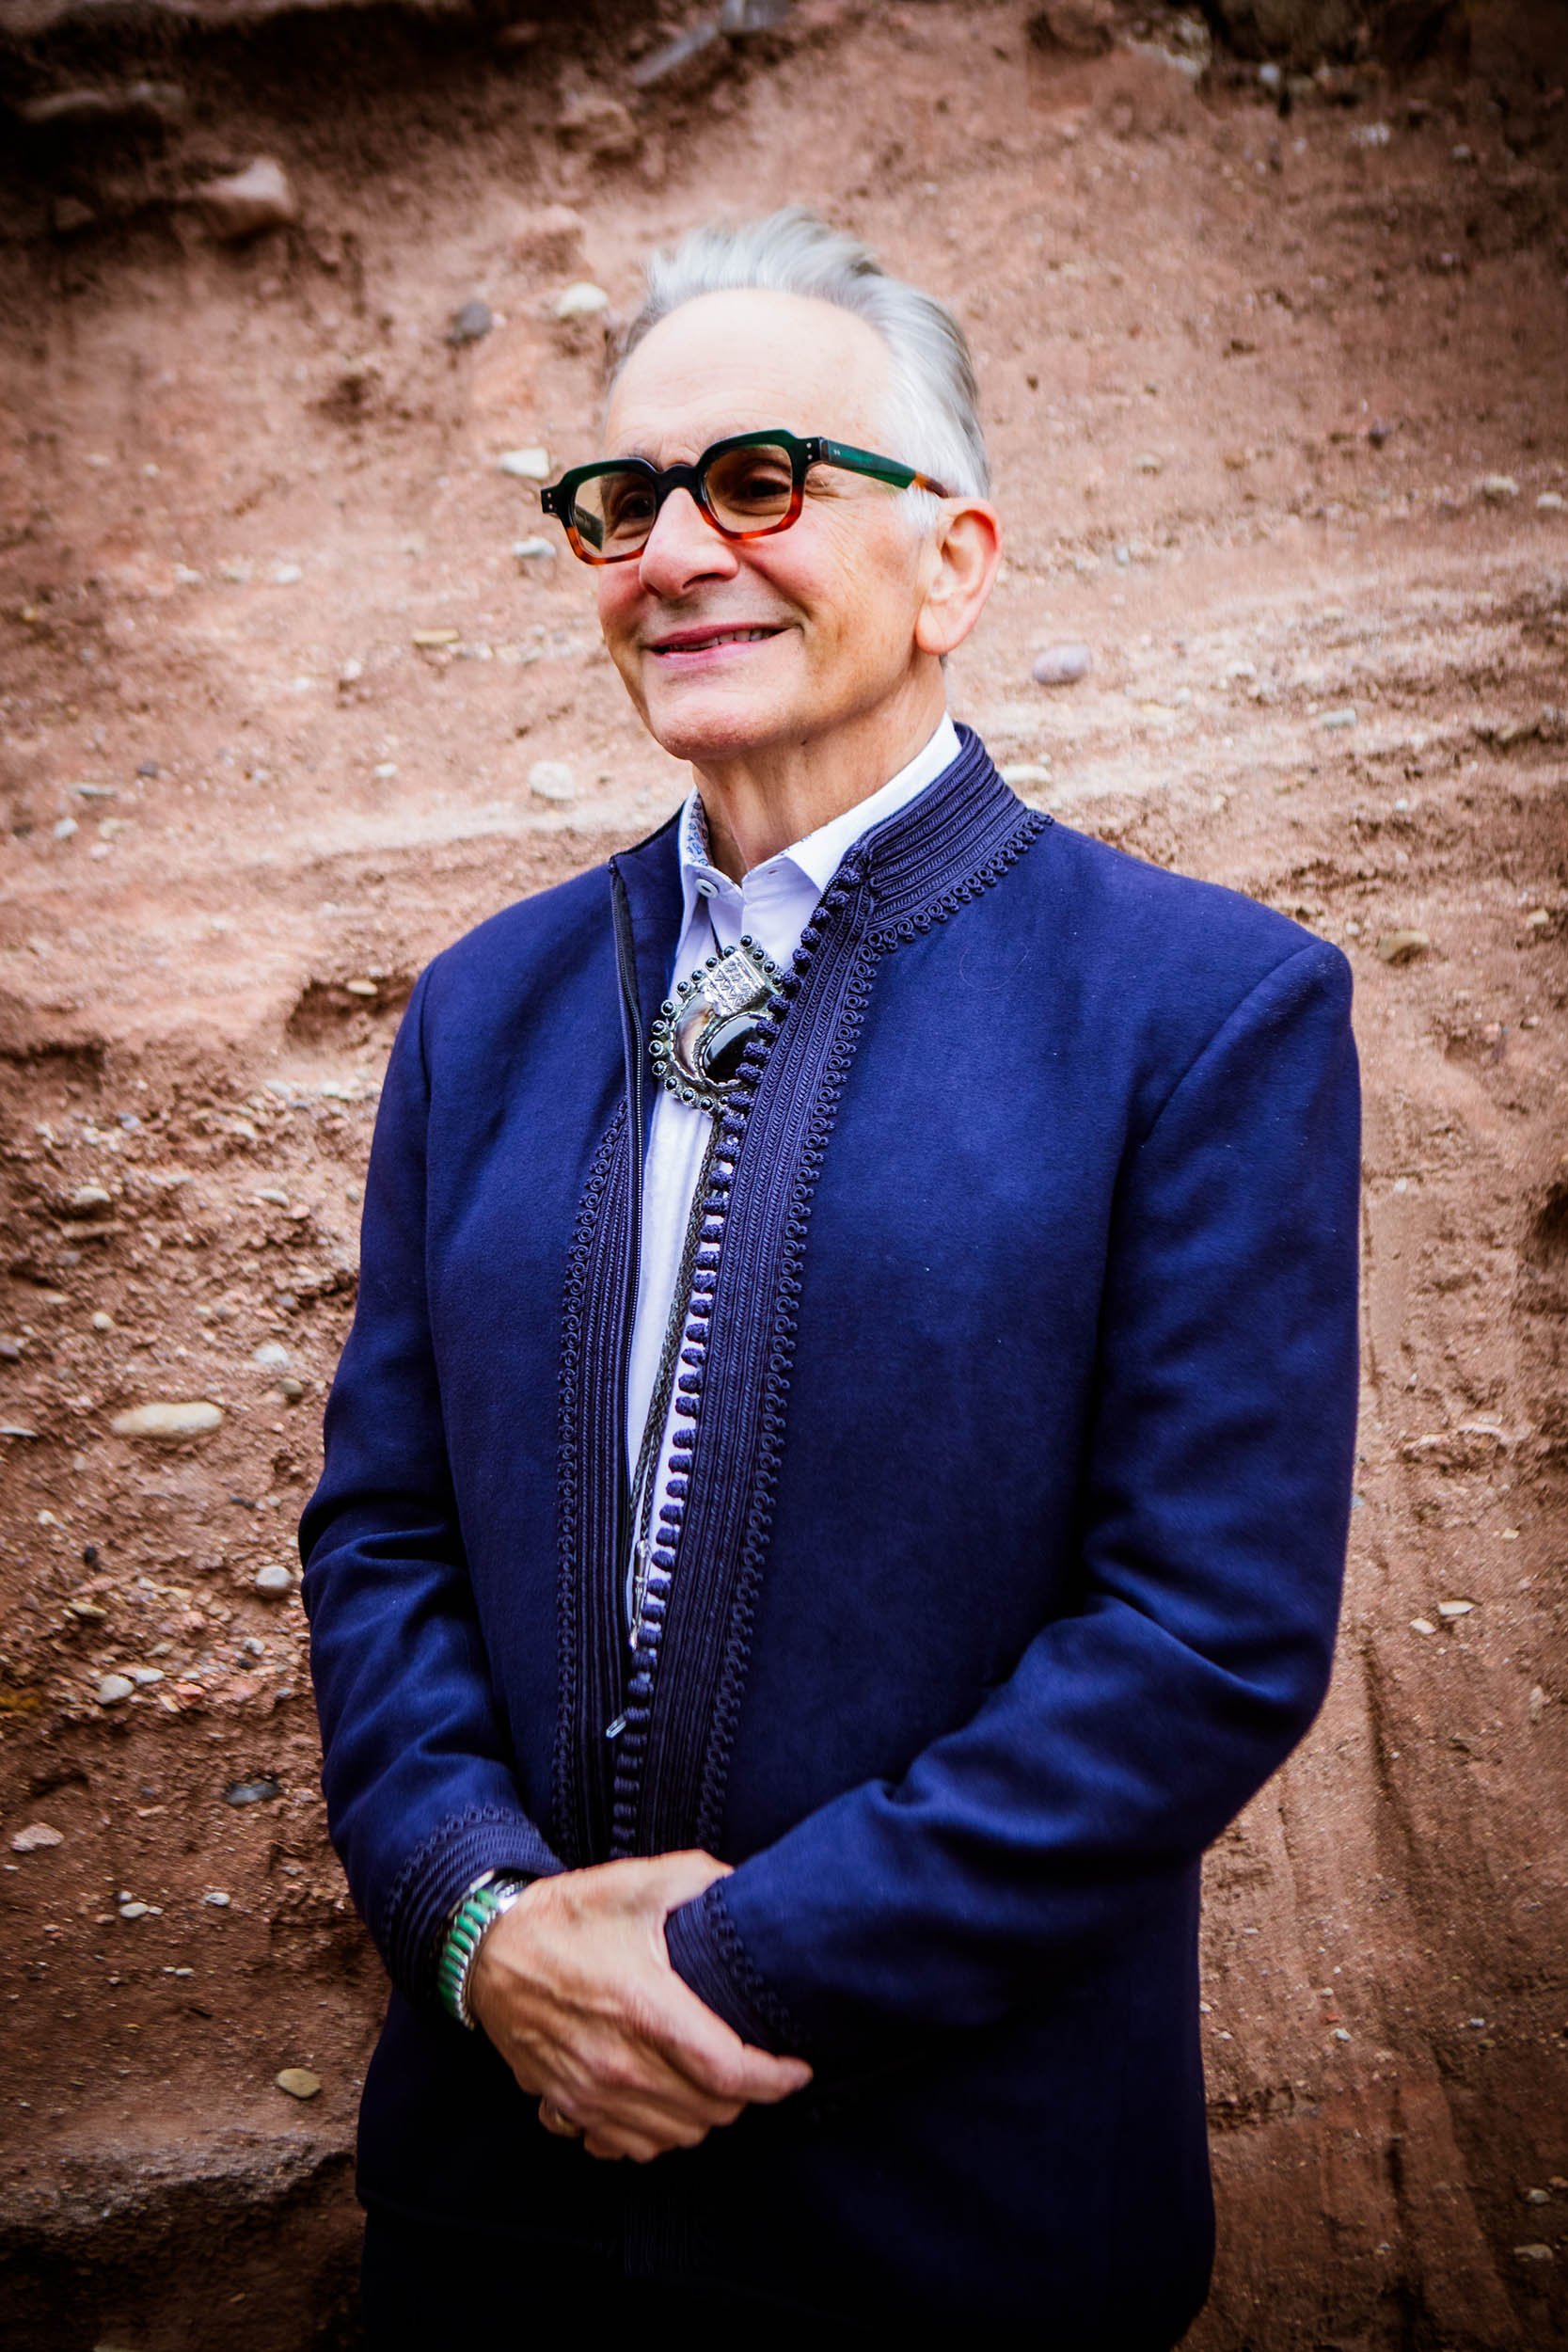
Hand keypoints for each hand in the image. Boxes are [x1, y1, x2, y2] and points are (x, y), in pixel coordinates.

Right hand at [469, 1849, 811, 2162]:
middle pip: (709, 2111)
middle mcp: (619, 2064)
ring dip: (704, 2116)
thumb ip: (699, 1879)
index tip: (798, 2069)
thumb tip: (745, 1884)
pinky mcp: (565, 2107)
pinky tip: (664, 2103)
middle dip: (745, 2093)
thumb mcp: (634, 1881)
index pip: (729, 2071)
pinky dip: (655, 2135)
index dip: (775, 2079)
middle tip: (755, 2063)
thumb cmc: (564, 1915)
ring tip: (715, 2082)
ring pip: (674, 2137)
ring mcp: (589, 2094)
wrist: (486, 1949)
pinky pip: (625, 2148)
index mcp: (646, 2009)